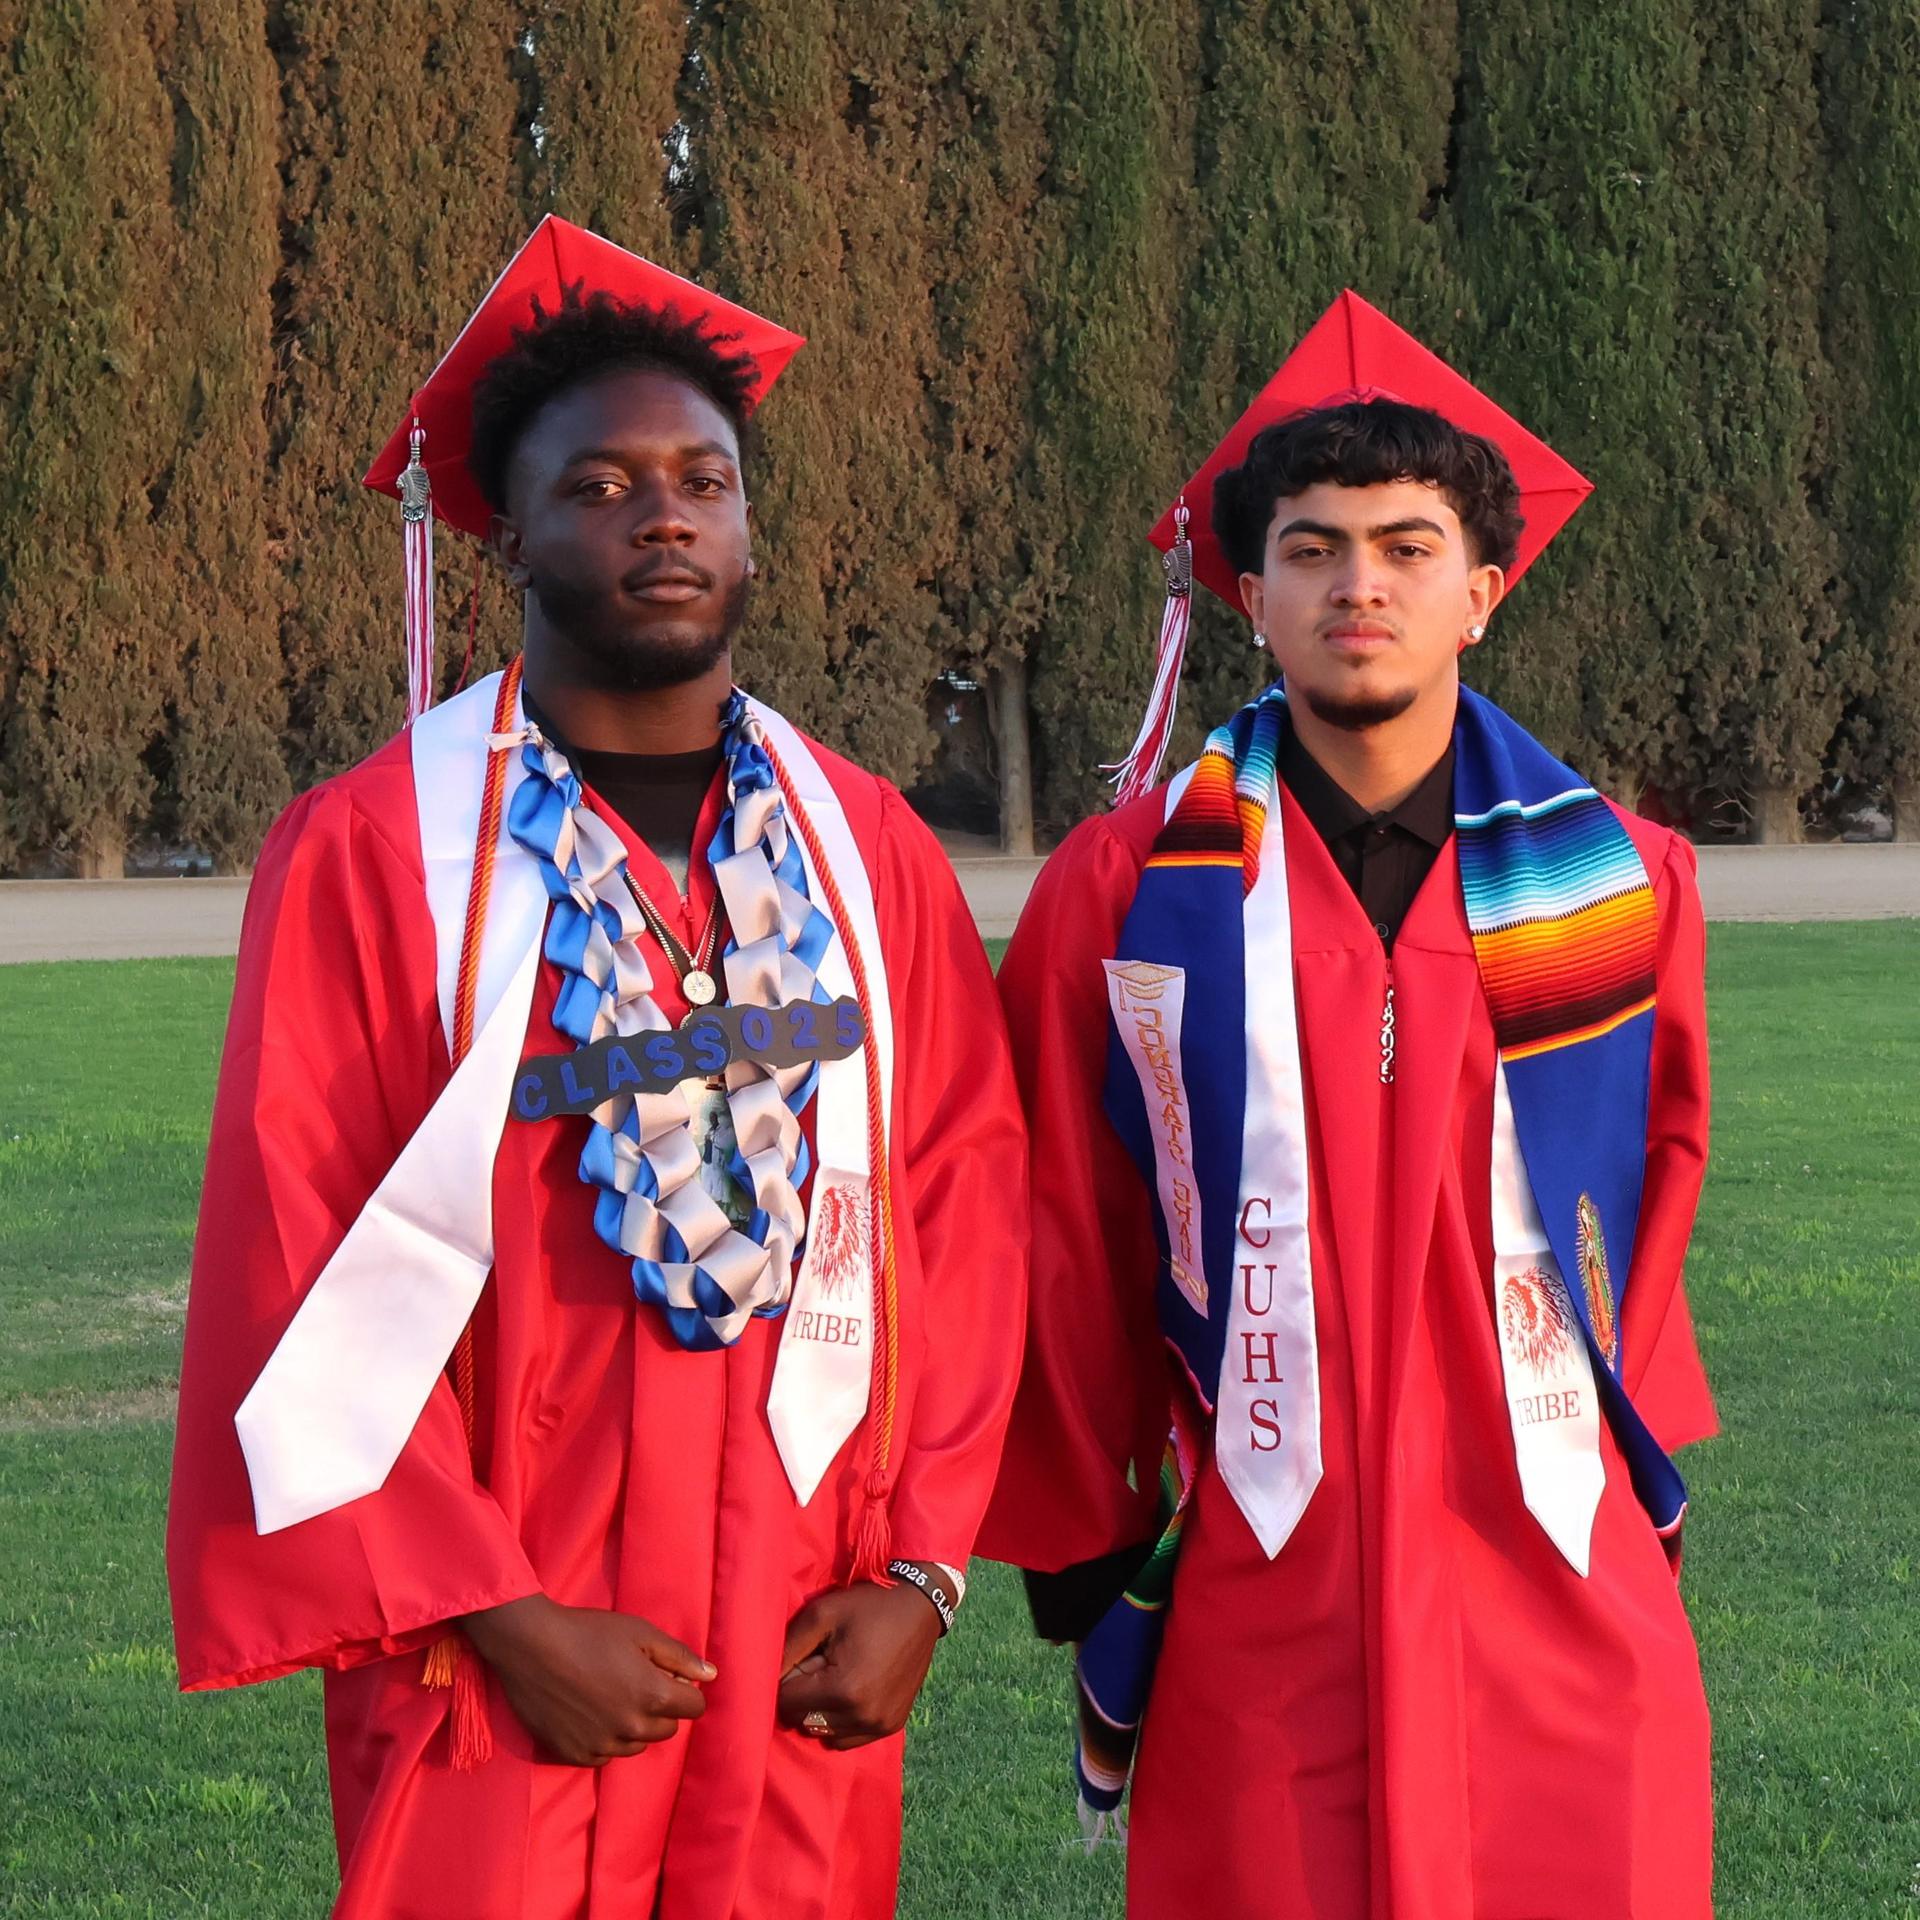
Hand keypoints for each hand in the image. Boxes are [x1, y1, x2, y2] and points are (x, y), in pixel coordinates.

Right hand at [463, 1593, 714, 1765]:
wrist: (531, 1646)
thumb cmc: (590, 1633)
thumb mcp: (641, 1633)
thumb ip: (680, 1656)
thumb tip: (711, 1675)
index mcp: (654, 1697)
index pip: (694, 1708)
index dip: (684, 1688)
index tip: (665, 1675)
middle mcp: (632, 1729)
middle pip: (666, 1729)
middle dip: (660, 1708)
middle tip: (635, 1681)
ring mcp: (602, 1745)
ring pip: (637, 1744)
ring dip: (633, 1725)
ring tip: (609, 1695)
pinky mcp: (575, 1755)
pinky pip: (605, 1755)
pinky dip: (605, 1738)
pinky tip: (589, 1711)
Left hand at [774, 1575, 942, 1751]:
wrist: (921, 1607)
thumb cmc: (868, 1607)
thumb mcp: (822, 1614)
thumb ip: (788, 1647)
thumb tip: (761, 1678)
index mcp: (843, 1689)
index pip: (787, 1704)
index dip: (784, 1681)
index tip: (800, 1658)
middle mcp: (861, 1716)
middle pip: (803, 1720)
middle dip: (801, 1695)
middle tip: (818, 1664)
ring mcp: (879, 1725)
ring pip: (823, 1732)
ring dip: (819, 1710)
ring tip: (833, 1676)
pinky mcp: (890, 1727)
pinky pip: (847, 1739)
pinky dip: (839, 1721)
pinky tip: (849, 1692)